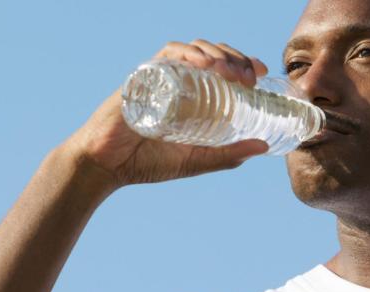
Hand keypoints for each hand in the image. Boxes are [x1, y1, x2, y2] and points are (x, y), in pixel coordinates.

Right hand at [61, 39, 269, 189]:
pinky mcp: (144, 75)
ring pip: (194, 48)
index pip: (222, 68)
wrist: (106, 165)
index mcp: (191, 95)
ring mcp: (160, 76)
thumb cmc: (145, 162)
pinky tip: (204, 63)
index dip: (244, 63)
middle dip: (236, 57)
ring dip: (217, 53)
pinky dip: (188, 53)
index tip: (261, 72)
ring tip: (230, 71)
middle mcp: (177, 80)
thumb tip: (263, 148)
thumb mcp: (195, 160)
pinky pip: (168, 54)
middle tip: (250, 77)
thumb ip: (227, 155)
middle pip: (212, 53)